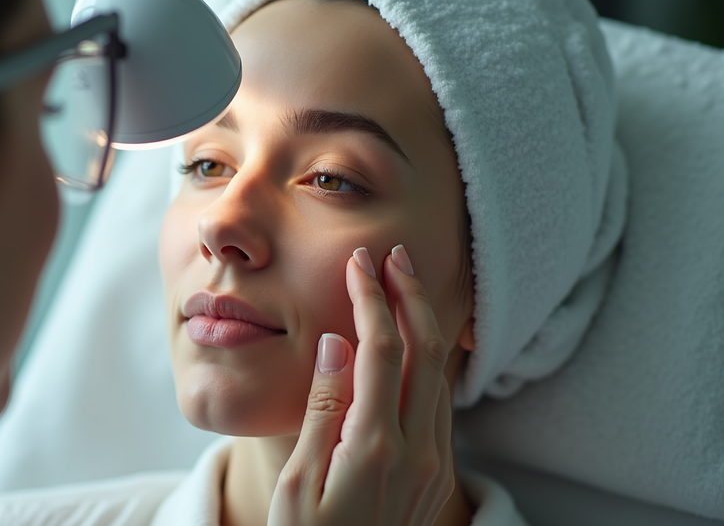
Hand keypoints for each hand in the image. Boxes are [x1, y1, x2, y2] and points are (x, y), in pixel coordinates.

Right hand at [268, 245, 455, 525]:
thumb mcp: (298, 483)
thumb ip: (321, 410)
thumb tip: (335, 341)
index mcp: (375, 449)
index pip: (382, 351)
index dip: (371, 300)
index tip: (359, 263)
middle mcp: (418, 453)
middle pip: (427, 353)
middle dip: (412, 297)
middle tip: (394, 256)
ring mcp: (435, 466)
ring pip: (443, 375)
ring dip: (426, 324)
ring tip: (407, 285)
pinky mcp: (438, 476)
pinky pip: (443, 404)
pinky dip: (433, 362)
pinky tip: (419, 343)